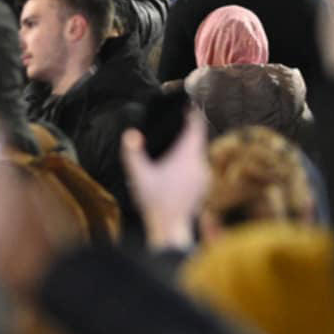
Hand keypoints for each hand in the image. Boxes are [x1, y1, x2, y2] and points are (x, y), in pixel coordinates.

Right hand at [121, 106, 210, 250]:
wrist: (170, 227)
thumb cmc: (154, 201)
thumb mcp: (138, 175)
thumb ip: (132, 153)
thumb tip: (130, 134)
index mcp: (186, 156)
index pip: (195, 128)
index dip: (193, 115)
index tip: (189, 105)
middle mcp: (199, 164)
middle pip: (198, 140)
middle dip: (190, 130)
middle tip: (181, 119)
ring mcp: (204, 176)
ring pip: (199, 154)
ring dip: (190, 146)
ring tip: (178, 140)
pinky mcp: (203, 187)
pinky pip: (199, 166)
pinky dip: (191, 161)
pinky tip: (179, 165)